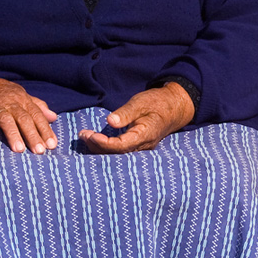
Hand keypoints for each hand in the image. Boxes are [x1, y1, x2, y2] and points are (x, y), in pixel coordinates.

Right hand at [0, 75, 57, 152]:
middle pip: (23, 118)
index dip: (45, 129)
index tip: (52, 145)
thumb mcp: (20, 96)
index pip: (36, 115)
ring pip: (5, 120)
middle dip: (32, 135)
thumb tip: (54, 117)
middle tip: (40, 151)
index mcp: (22, 99)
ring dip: (13, 135)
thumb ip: (37, 106)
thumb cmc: (0, 94)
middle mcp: (9, 103)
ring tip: (19, 150)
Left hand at [79, 82, 194, 153]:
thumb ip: (126, 113)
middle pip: (117, 154)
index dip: (103, 143)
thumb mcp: (141, 102)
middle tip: (82, 135)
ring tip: (85, 137)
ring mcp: (141, 148)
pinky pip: (121, 151)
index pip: (120, 146)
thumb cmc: (157, 102)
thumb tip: (110, 121)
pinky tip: (96, 140)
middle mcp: (143, 146)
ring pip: (118, 155)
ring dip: (100, 148)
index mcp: (145, 135)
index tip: (89, 134)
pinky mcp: (138, 146)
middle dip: (97, 146)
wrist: (174, 107)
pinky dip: (107, 147)